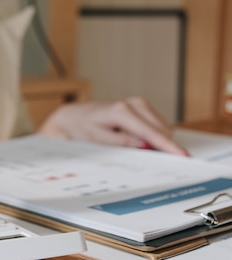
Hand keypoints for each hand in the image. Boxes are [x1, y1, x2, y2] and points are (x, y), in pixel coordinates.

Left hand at [38, 97, 188, 155]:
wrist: (77, 116)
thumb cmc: (84, 128)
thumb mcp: (99, 140)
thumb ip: (123, 143)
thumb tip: (145, 145)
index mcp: (122, 112)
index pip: (150, 132)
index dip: (167, 146)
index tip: (181, 155)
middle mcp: (135, 104)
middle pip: (162, 130)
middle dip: (159, 146)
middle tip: (140, 156)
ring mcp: (141, 104)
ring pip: (162, 128)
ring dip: (153, 141)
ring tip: (127, 142)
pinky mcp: (143, 107)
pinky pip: (157, 126)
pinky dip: (150, 135)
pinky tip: (132, 137)